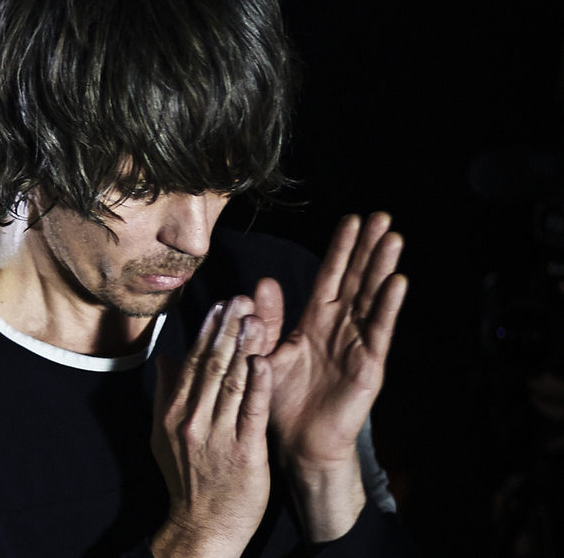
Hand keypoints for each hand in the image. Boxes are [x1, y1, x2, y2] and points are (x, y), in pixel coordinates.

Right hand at [150, 297, 272, 557]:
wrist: (203, 526)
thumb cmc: (187, 479)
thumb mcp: (163, 436)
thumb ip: (165, 394)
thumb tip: (165, 358)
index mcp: (174, 413)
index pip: (193, 363)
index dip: (208, 331)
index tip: (220, 304)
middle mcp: (192, 420)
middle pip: (212, 365)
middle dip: (226, 329)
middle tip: (239, 299)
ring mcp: (218, 436)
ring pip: (232, 382)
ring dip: (243, 347)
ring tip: (253, 317)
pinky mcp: (244, 453)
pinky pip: (251, 412)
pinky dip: (258, 385)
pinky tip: (264, 360)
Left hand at [255, 212, 406, 537]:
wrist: (298, 441)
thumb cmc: (284, 398)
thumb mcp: (269, 353)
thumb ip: (267, 320)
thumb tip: (260, 283)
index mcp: (316, 321)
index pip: (331, 277)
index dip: (341, 249)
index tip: (352, 220)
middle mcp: (340, 328)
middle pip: (357, 280)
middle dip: (368, 249)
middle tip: (381, 217)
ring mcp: (357, 345)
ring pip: (371, 299)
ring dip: (382, 269)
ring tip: (393, 238)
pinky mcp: (368, 366)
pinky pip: (379, 332)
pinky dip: (387, 307)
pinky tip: (397, 282)